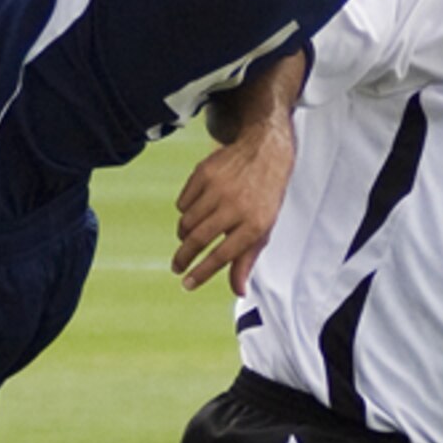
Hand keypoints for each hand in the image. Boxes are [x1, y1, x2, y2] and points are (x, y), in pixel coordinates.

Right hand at [172, 123, 294, 294]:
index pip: (222, 255)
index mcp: (254, 224)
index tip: (186, 284)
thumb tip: (238, 291)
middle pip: (199, 239)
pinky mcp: (204, 173)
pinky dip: (185, 211)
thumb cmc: (264, 197)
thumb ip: (246, 261)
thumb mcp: (263, 229)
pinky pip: (183, 202)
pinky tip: (197, 209)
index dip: (202, 273)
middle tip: (177, 267)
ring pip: (187, 222)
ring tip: (191, 236)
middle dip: (183, 258)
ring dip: (185, 234)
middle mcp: (236, 205)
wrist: (265, 152)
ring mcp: (219, 188)